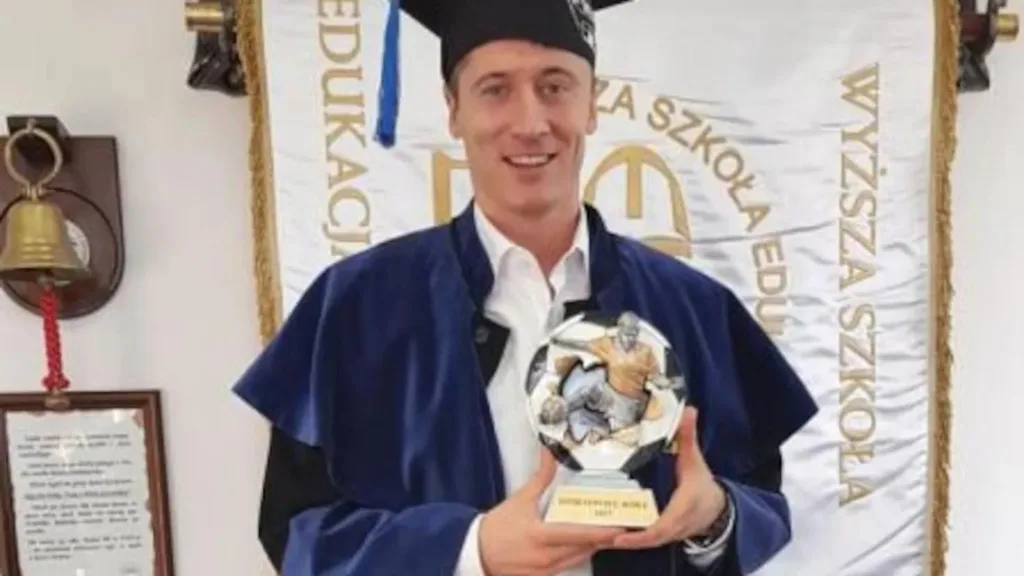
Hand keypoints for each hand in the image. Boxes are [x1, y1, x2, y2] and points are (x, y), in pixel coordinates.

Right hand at [479, 450, 624, 575]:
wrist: (477, 552)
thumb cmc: (498, 527)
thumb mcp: (521, 499)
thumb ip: (541, 477)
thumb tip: (549, 454)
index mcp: (539, 536)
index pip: (577, 535)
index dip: (601, 533)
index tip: (619, 527)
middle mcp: (544, 557)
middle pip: (583, 549)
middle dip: (602, 538)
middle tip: (620, 526)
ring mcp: (543, 571)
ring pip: (578, 559)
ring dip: (591, 547)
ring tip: (605, 534)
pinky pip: (567, 567)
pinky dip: (577, 556)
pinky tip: (582, 545)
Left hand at [611, 407, 726, 548]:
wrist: (717, 508)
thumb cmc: (702, 484)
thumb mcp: (694, 459)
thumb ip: (688, 436)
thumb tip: (688, 410)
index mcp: (682, 507)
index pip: (663, 526)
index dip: (644, 534)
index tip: (624, 536)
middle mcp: (676, 525)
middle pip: (652, 539)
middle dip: (631, 541)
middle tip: (607, 538)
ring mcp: (671, 533)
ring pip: (649, 543)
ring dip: (630, 542)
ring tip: (605, 538)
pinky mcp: (666, 535)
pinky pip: (649, 541)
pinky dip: (635, 541)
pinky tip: (615, 537)